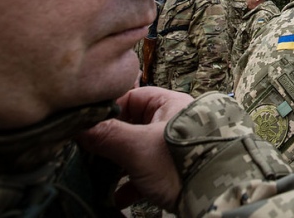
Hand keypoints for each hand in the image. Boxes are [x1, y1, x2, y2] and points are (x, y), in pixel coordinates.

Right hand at [78, 87, 193, 209]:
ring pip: (139, 150)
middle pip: (133, 126)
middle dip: (110, 142)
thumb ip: (106, 135)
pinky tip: (119, 197)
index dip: (108, 110)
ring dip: (119, 164)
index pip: (132, 97)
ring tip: (100, 176)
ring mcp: (176, 147)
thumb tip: (76, 125)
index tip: (87, 124)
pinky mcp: (177, 170)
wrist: (217, 195)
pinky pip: (148, 173)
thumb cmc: (183, 163)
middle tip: (89, 153)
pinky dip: (133, 184)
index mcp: (170, 104)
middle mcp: (174, 122)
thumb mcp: (138, 147)